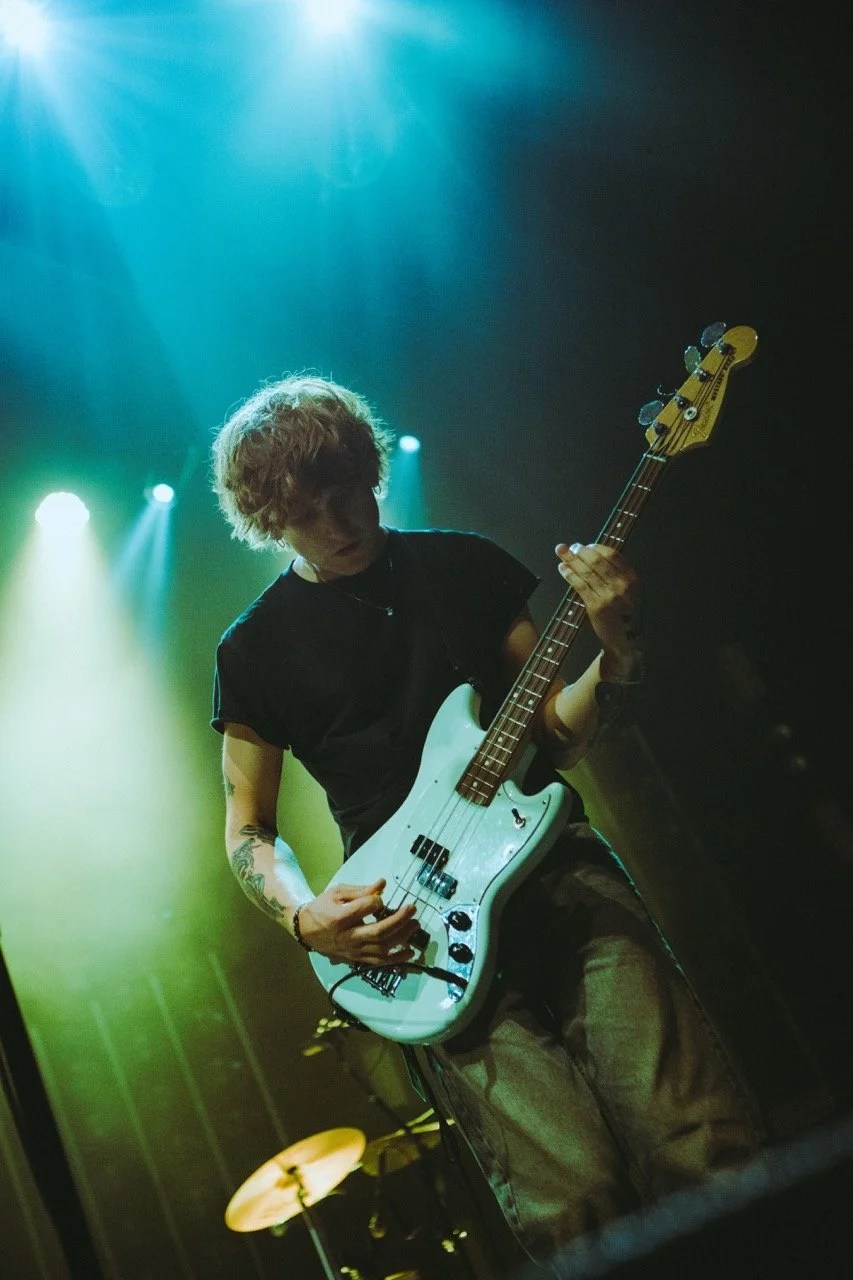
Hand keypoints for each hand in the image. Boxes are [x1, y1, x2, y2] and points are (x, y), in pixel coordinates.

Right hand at [296, 879, 419, 965]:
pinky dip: (396, 959)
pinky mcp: (356, 959)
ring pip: (381, 949)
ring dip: (402, 938)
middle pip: (377, 932)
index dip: (376, 901)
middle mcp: (347, 937)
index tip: (381, 896)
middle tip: (412, 909)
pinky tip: (410, 952)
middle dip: (398, 920)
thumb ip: (360, 890)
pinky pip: (379, 963)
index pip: (363, 909)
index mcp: (339, 918)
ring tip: (414, 924)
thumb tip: (382, 884)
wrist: (306, 930)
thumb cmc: (322, 908)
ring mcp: (353, 951)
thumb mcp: (337, 893)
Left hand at [555, 542, 643, 672]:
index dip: (596, 547)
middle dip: (581, 551)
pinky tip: (563, 569)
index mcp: (632, 579)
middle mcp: (623, 585)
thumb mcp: (630, 592)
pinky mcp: (596, 607)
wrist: (626, 642)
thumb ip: (617, 575)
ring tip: (561, 553)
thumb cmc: (625, 615)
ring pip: (586, 571)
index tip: (586, 545)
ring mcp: (610, 596)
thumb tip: (592, 555)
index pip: (613, 555)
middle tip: (570, 547)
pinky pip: (580, 585)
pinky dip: (569, 574)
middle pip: (597, 560)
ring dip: (571, 559)